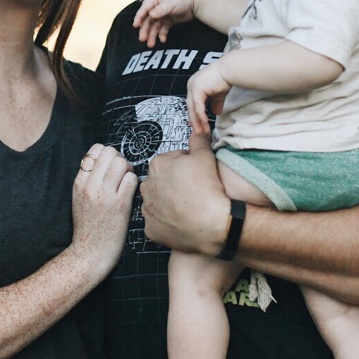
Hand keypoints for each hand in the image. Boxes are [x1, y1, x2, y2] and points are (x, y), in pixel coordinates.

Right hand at [69, 144, 136, 279]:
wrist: (90, 253)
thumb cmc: (88, 227)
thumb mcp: (79, 199)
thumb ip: (89, 180)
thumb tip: (106, 162)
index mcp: (79, 183)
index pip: (95, 150)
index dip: (107, 154)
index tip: (111, 166)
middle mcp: (90, 186)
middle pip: (110, 152)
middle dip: (120, 159)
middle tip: (122, 173)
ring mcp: (105, 195)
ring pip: (122, 162)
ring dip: (128, 169)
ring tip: (127, 182)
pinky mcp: (120, 205)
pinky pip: (131, 180)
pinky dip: (134, 183)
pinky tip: (131, 193)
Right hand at [132, 0, 196, 46]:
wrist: (196, 2)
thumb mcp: (171, 3)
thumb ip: (160, 10)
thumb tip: (150, 14)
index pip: (144, 9)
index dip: (139, 17)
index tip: (135, 25)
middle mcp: (157, 7)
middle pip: (148, 20)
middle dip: (145, 30)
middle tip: (142, 39)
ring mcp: (162, 14)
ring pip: (154, 26)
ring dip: (152, 35)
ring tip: (151, 45)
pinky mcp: (168, 20)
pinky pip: (163, 29)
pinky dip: (162, 34)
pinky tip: (163, 39)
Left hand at [142, 132, 227, 255]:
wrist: (212, 223)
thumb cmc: (208, 188)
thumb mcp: (205, 155)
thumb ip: (198, 139)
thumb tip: (197, 129)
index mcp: (157, 165)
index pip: (171, 161)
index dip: (186, 167)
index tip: (196, 175)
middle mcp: (146, 186)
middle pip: (162, 182)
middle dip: (174, 185)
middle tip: (193, 191)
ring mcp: (147, 209)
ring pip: (158, 202)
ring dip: (169, 203)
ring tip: (188, 208)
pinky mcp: (151, 229)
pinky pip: (158, 223)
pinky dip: (168, 223)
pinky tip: (182, 222)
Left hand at [185, 59, 229, 135]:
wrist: (229, 70)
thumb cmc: (225, 78)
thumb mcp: (218, 94)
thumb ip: (216, 103)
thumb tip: (216, 112)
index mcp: (195, 84)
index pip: (192, 102)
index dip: (194, 114)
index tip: (197, 124)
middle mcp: (191, 84)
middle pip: (190, 107)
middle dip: (195, 120)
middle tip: (199, 131)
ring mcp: (193, 87)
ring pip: (193, 109)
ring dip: (198, 121)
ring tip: (202, 131)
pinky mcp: (197, 90)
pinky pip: (198, 107)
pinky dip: (201, 117)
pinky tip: (205, 124)